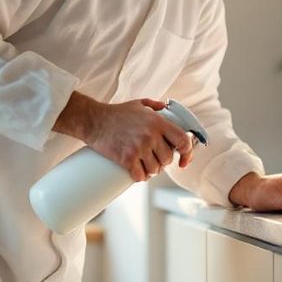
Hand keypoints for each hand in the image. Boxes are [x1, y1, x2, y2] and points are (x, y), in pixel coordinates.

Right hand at [80, 97, 194, 181]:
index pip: (183, 141)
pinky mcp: (126, 159)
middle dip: (163, 161)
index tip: (184, 160)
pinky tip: (138, 172)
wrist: (94, 120)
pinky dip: (140, 176)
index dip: (188, 153)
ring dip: (152, 170)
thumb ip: (156, 106)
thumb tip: (167, 109)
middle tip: (155, 158)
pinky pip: (140, 176)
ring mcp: (139, 148)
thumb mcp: (139, 104)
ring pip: (155, 170)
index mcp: (158, 122)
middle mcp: (151, 136)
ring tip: (145, 165)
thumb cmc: (116, 112)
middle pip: (168, 159)